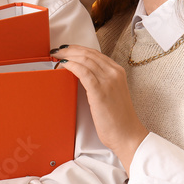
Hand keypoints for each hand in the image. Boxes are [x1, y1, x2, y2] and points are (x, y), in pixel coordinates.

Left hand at [53, 44, 147, 170]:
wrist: (127, 135)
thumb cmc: (118, 119)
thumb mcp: (111, 94)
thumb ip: (101, 82)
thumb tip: (82, 76)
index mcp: (118, 72)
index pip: (95, 54)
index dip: (78, 49)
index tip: (66, 49)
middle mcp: (114, 73)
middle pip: (89, 54)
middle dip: (70, 50)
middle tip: (57, 51)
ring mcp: (108, 81)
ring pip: (85, 60)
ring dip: (68, 56)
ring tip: (57, 56)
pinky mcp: (100, 91)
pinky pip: (83, 72)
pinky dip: (71, 66)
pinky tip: (63, 65)